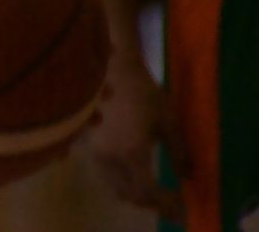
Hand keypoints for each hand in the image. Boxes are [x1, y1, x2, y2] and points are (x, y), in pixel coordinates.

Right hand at [86, 53, 184, 221]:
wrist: (108, 68)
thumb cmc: (142, 91)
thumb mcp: (168, 121)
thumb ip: (179, 152)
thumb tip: (186, 177)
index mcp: (131, 153)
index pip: (149, 192)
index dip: (167, 203)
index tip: (181, 204)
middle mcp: (110, 158)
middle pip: (130, 195)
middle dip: (152, 202)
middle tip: (171, 200)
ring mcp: (95, 152)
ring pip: (115, 187)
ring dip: (135, 193)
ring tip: (154, 188)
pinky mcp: (87, 145)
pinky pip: (106, 175)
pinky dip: (122, 182)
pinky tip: (134, 173)